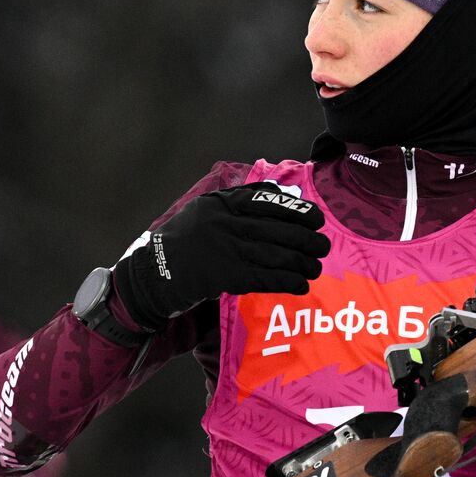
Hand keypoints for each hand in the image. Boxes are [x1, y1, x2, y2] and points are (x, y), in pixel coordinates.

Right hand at [113, 184, 330, 328]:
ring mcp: (224, 250)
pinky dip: (286, 282)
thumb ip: (240, 200)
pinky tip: (301, 285)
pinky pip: (263, 278)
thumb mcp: (206, 210)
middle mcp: (224, 223)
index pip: (267, 202)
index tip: (316, 218)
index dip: (296, 210)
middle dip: (306, 239)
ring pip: (273, 255)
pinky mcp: (223, 276)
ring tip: (316, 268)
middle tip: (323, 246)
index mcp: (221, 204)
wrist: (152, 274)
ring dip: (301, 263)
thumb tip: (281, 191)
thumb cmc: (186, 241)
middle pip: (276, 229)